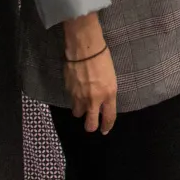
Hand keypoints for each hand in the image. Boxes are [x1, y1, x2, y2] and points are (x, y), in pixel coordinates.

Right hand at [63, 17, 117, 133]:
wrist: (84, 49)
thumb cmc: (102, 58)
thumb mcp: (111, 78)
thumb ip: (107, 93)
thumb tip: (103, 103)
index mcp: (109, 94)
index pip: (109, 117)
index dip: (107, 126)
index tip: (104, 130)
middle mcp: (93, 100)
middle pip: (90, 125)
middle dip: (91, 127)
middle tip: (91, 123)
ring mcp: (79, 97)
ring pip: (78, 114)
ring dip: (80, 111)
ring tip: (83, 103)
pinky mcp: (69, 91)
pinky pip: (71, 100)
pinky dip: (74, 99)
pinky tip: (77, 90)